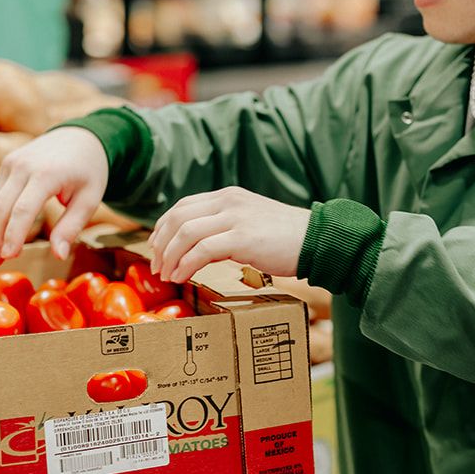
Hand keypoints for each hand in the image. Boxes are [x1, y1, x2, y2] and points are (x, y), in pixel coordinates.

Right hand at [0, 127, 108, 264]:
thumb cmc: (89, 171)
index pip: (23, 210)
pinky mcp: (7, 163)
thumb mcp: (89, 199)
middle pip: (1, 207)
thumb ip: (71, 227)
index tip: (8, 257)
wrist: (81, 137)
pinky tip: (5, 232)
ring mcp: (12, 162)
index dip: (13, 235)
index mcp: (47, 173)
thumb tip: (58, 256)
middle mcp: (24, 165)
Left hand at [149, 187, 310, 282]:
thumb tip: (197, 251)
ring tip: (167, 275)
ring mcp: (236, 218)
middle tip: (157, 267)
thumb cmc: (286, 238)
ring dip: (170, 257)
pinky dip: (186, 265)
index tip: (156, 249)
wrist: (318, 240)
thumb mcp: (250, 223)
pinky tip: (182, 277)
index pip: (182, 206)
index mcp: (228, 196)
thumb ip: (224, 229)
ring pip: (186, 232)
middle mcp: (229, 201)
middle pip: (178, 218)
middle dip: (161, 244)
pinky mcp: (243, 238)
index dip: (163, 229)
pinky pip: (202, 250)